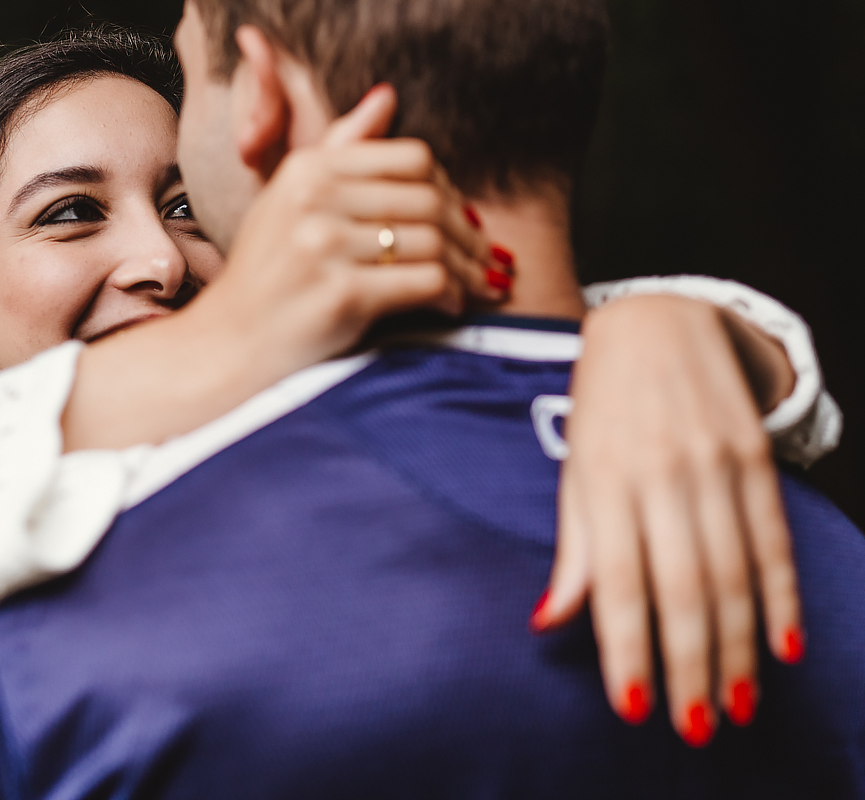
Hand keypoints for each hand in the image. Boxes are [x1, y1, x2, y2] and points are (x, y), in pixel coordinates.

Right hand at [213, 82, 500, 369]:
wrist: (231, 342)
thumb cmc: (267, 273)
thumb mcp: (289, 199)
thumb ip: (340, 148)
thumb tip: (388, 97)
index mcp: (308, 168)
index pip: (412, 158)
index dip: (447, 188)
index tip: (458, 217)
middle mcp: (314, 198)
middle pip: (429, 200)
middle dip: (466, 233)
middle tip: (484, 257)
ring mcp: (326, 246)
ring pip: (433, 241)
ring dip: (465, 268)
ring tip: (474, 285)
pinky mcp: (343, 294)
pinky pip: (426, 282)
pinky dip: (449, 294)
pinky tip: (449, 305)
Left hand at [533, 295, 803, 745]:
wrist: (656, 321)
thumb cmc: (601, 410)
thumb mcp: (573, 471)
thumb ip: (571, 550)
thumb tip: (548, 623)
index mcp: (603, 480)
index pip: (615, 581)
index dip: (626, 648)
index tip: (633, 707)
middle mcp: (661, 474)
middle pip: (682, 588)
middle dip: (688, 666)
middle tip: (696, 728)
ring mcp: (715, 464)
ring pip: (732, 574)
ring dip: (737, 648)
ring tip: (737, 706)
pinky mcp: (755, 456)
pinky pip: (773, 539)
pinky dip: (782, 596)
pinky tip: (784, 647)